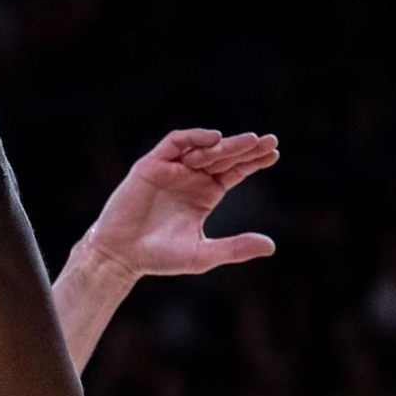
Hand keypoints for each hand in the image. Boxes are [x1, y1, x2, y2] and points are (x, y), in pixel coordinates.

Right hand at [79, 129, 277, 280]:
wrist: (121, 256)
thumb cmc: (159, 257)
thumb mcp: (203, 254)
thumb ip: (235, 248)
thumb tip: (271, 246)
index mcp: (205, 195)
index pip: (234, 171)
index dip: (253, 162)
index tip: (274, 154)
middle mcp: (191, 178)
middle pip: (224, 156)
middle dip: (246, 148)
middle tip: (269, 141)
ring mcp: (171, 170)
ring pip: (203, 149)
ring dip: (226, 144)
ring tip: (249, 142)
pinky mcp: (151, 165)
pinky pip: (174, 143)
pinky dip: (193, 137)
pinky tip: (213, 138)